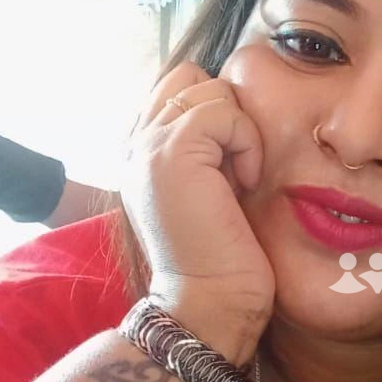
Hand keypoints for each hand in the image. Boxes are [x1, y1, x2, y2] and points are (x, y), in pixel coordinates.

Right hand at [121, 61, 274, 359]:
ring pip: (208, 89)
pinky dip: (246, 142)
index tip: (229, 166)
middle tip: (235, 169)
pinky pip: (224, 110)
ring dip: (238, 130)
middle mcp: (134, 144)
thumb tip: (237, 107)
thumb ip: (207, 148)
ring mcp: (148, 146)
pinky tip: (245, 183)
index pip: (178, 87)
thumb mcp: (211, 190)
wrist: (208, 304)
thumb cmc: (224, 258)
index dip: (215, 112)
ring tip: (238, 179)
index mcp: (139, 151)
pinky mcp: (173, 152)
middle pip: (190, 78)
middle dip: (225, 113)